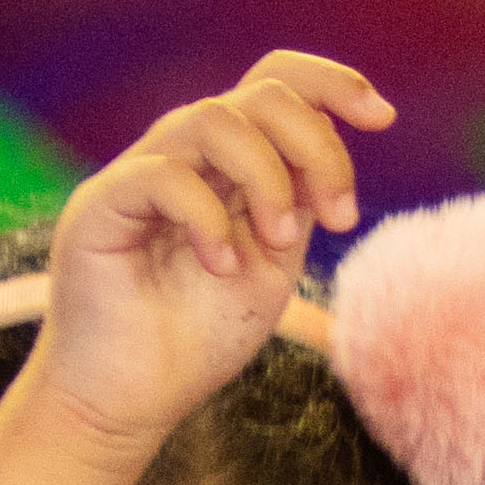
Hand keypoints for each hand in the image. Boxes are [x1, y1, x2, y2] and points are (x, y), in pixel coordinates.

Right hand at [28, 50, 391, 446]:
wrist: (127, 401)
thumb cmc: (196, 336)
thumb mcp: (274, 262)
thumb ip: (300, 199)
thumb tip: (334, 133)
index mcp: (227, 162)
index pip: (277, 84)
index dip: (334, 83)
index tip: (383, 119)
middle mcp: (184, 154)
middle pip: (261, 94)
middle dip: (317, 146)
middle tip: (340, 218)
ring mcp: (140, 173)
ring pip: (215, 118)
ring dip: (267, 178)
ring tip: (278, 242)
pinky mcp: (101, 204)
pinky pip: (164, 174)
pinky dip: (208, 218)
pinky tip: (220, 267)